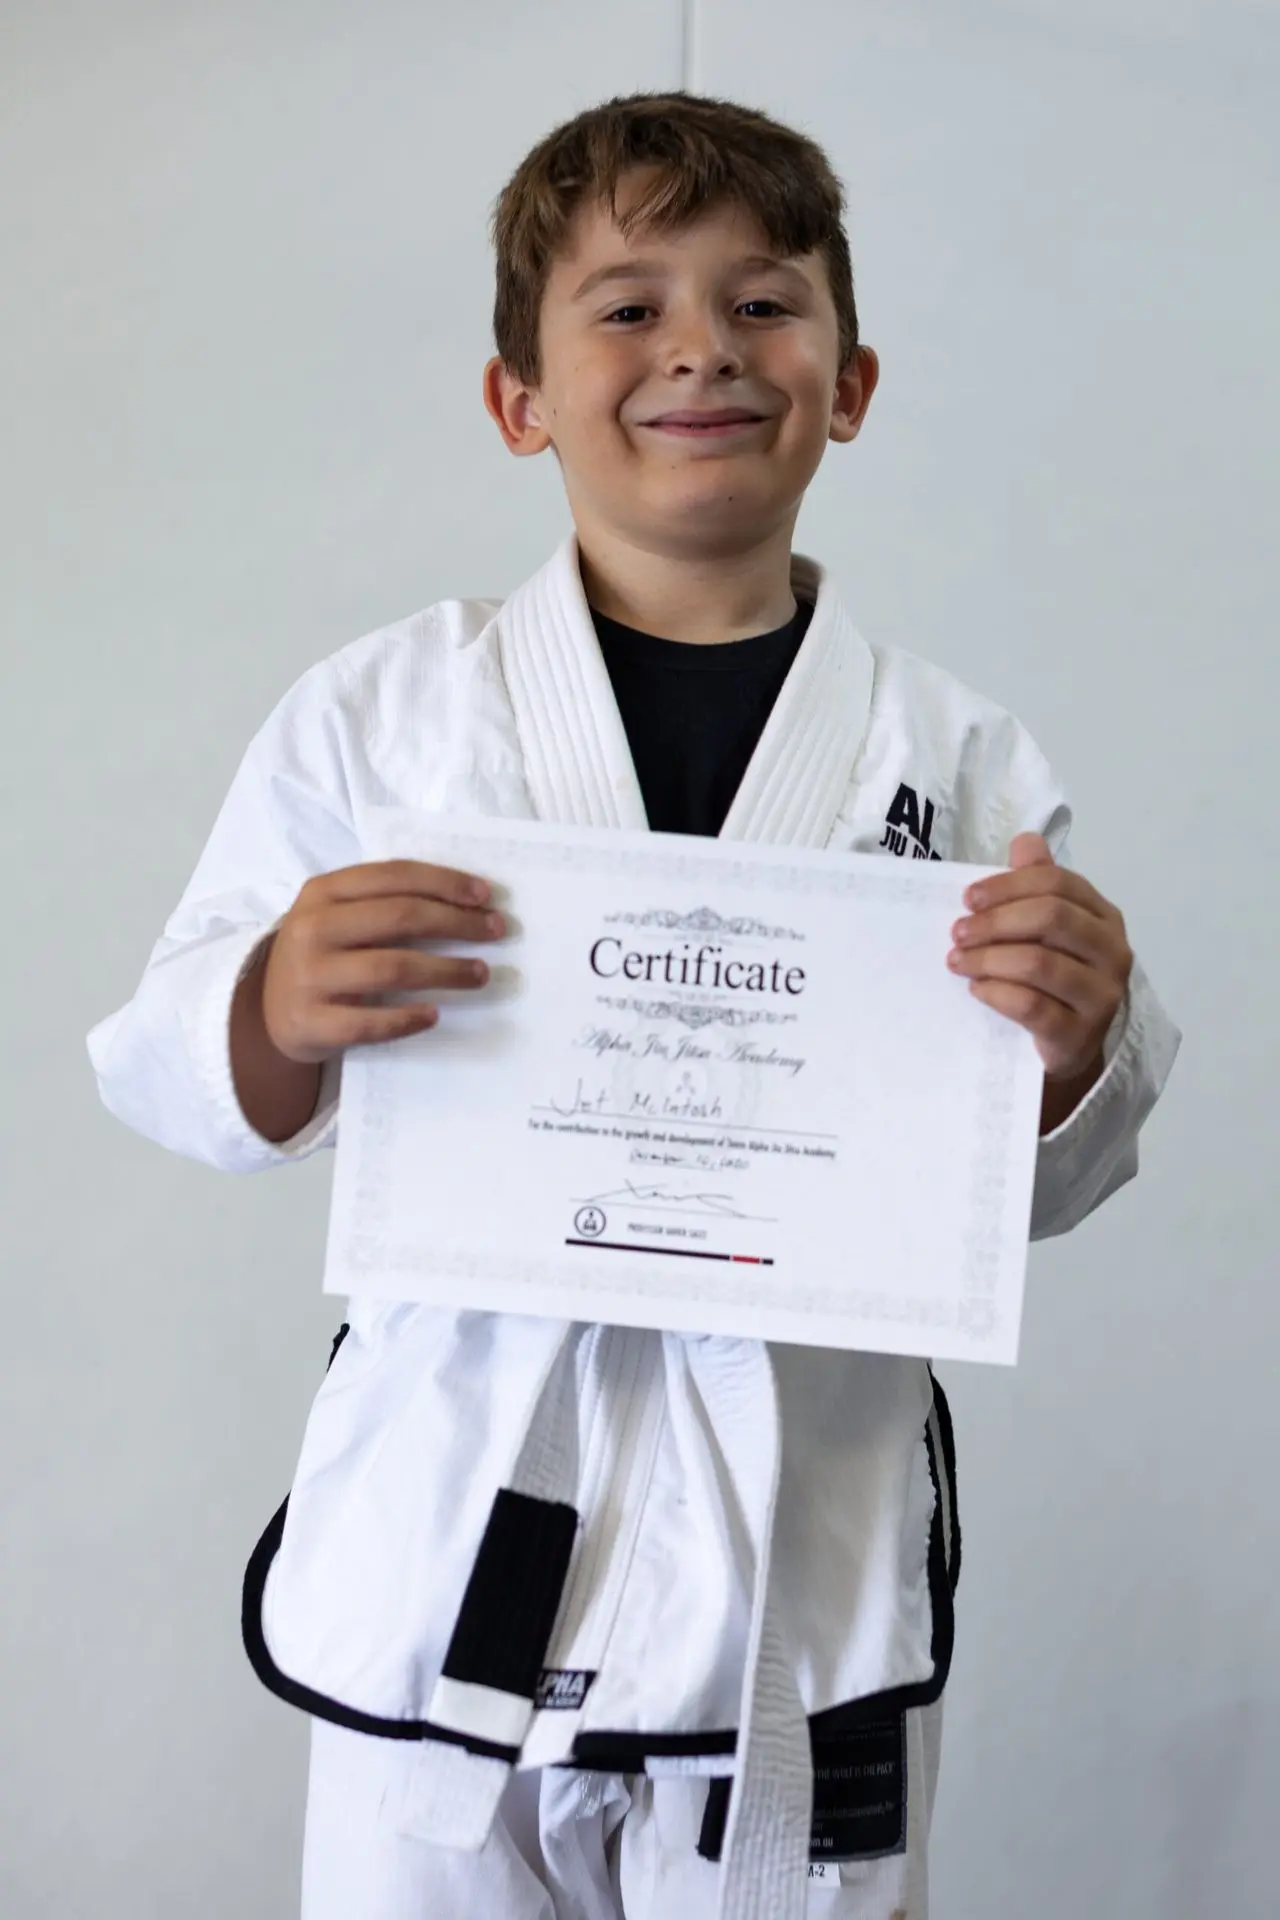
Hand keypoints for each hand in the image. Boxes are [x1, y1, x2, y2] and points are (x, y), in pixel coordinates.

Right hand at [261, 859, 504, 1064]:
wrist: (270, 1012)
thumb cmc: (323, 954)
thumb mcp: (338, 916)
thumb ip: (384, 902)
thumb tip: (466, 901)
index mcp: (322, 892)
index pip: (393, 876)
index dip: (445, 882)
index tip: (486, 896)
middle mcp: (312, 928)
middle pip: (400, 918)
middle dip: (457, 922)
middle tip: (496, 932)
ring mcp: (309, 977)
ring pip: (393, 969)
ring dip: (446, 970)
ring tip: (480, 974)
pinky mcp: (312, 1022)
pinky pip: (371, 1023)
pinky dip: (408, 1019)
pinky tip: (434, 1015)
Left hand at [946, 834, 1132, 1082]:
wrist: (1068, 1050)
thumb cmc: (1052, 982)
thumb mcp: (1046, 931)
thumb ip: (1037, 884)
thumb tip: (1025, 841)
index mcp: (1103, 917)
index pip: (1057, 883)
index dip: (1008, 885)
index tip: (968, 898)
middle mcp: (1112, 953)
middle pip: (1051, 917)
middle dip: (996, 920)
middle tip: (958, 931)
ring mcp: (1101, 997)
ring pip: (1039, 963)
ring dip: (988, 958)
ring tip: (958, 961)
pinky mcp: (1078, 1035)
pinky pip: (1031, 1007)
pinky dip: (996, 993)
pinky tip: (976, 989)